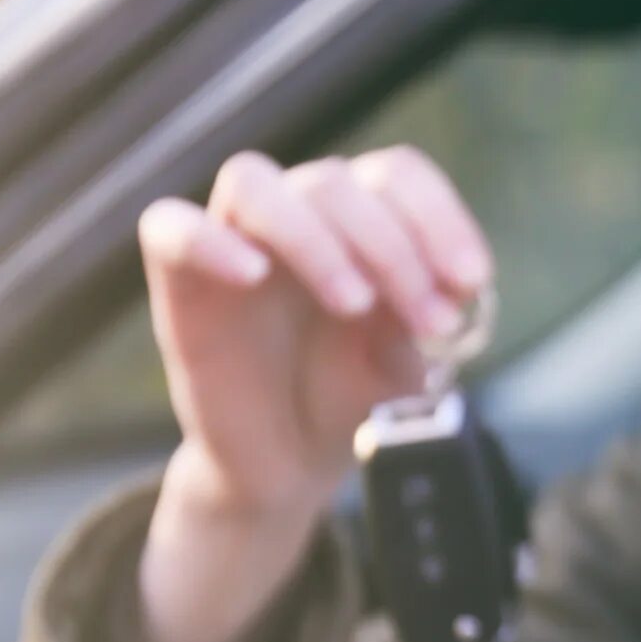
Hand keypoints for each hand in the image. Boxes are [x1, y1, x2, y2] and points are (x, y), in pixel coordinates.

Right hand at [136, 145, 496, 524]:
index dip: (439, 216)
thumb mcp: (406, 365)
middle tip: (429, 322)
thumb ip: (422, 322)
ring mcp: (235, 241)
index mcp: (360, 219)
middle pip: (334, 181)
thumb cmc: (351, 398)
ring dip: (314, 236)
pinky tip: (252, 275)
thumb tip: (449, 288)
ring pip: (253, 183)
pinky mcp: (181, 282)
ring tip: (355, 303)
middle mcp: (297, 216)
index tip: (472, 280)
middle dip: (394, 248)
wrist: (289, 466)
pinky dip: (208, 240)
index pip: (395, 175)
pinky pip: (168, 227)